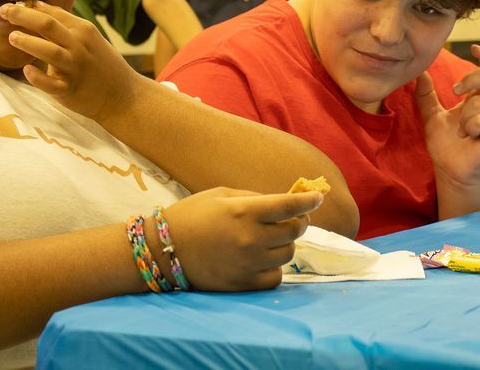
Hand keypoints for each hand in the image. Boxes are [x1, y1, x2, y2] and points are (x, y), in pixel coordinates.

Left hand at [0, 1, 140, 121]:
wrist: (123, 95)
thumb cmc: (101, 64)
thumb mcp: (89, 39)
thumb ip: (65, 25)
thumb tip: (37, 6)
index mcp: (83, 30)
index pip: (53, 13)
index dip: (29, 8)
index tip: (11, 6)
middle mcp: (79, 46)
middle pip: (47, 26)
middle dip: (22, 16)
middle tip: (3, 11)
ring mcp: (75, 68)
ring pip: (49, 51)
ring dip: (28, 42)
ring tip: (12, 37)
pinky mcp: (70, 89)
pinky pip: (51, 84)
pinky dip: (38, 77)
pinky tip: (26, 70)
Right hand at [162, 187, 321, 290]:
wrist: (162, 250)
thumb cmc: (191, 215)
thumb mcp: (222, 195)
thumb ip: (255, 198)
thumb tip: (283, 203)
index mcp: (245, 211)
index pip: (289, 205)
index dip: (308, 201)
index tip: (317, 198)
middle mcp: (250, 238)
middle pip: (295, 231)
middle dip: (299, 222)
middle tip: (292, 218)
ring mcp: (247, 263)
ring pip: (287, 254)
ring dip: (285, 244)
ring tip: (272, 239)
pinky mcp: (242, 284)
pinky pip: (275, 278)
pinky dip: (275, 268)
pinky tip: (264, 260)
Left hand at [416, 44, 479, 190]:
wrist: (450, 171)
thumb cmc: (446, 145)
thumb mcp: (432, 115)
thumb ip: (426, 95)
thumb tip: (420, 72)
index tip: (474, 48)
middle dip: (472, 77)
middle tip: (454, 90)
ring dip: (464, 116)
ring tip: (462, 132)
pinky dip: (472, 126)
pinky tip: (470, 137)